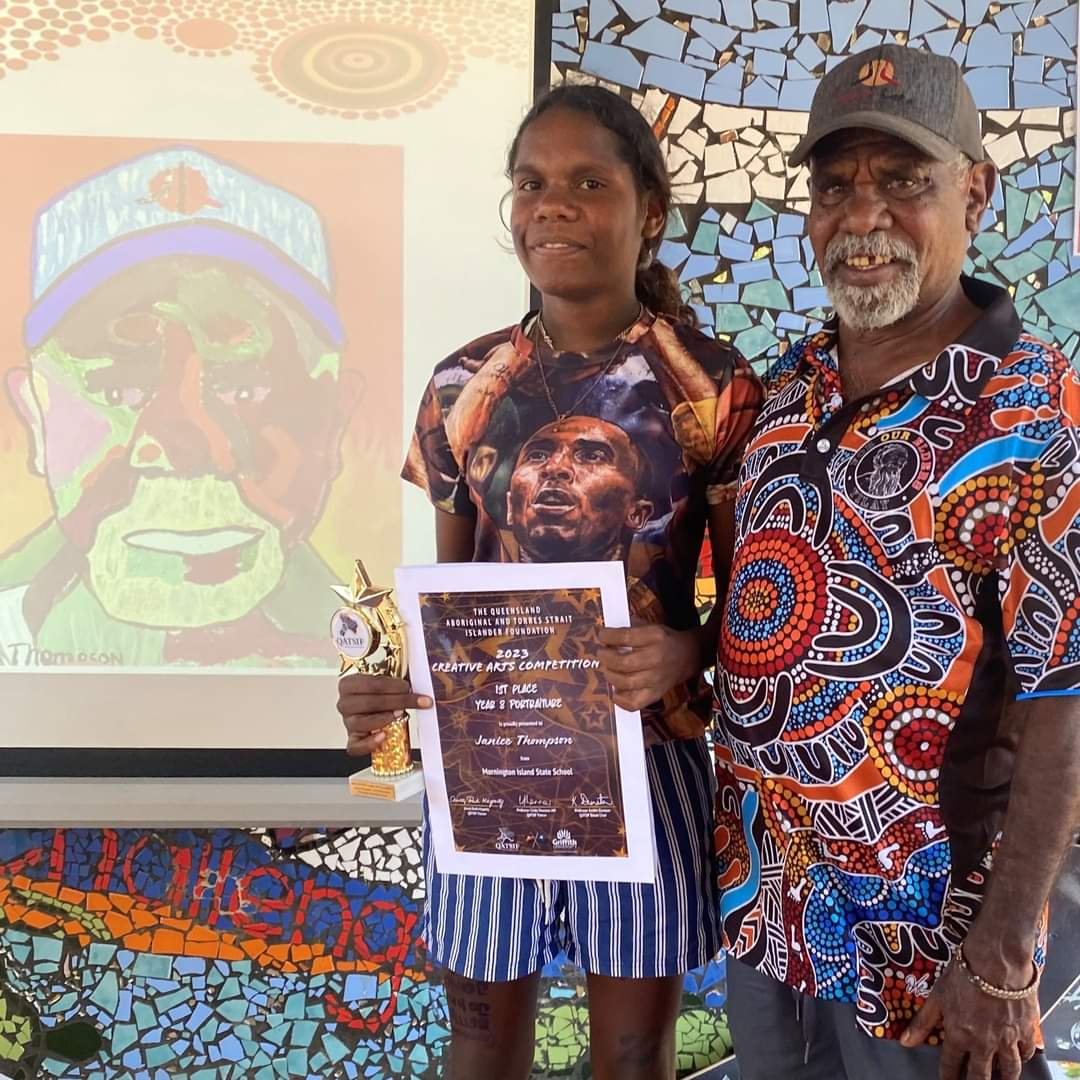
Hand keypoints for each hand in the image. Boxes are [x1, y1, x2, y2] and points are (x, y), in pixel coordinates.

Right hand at [337, 673, 430, 756]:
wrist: (374, 706)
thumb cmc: (379, 694)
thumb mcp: (386, 681)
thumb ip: (396, 681)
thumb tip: (418, 678)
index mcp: (348, 685)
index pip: (371, 684)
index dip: (392, 686)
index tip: (408, 687)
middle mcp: (345, 703)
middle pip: (369, 703)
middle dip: (395, 701)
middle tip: (414, 701)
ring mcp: (348, 723)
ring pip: (362, 723)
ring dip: (384, 719)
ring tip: (400, 714)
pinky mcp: (353, 740)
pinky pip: (356, 746)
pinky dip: (369, 743)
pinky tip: (383, 736)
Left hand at [597, 622, 702, 711]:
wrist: (688, 656)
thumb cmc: (664, 641)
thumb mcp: (650, 627)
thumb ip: (629, 629)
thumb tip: (605, 635)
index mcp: (655, 637)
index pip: (625, 637)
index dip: (608, 636)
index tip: (602, 635)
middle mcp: (657, 658)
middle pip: (624, 662)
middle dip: (606, 658)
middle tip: (602, 653)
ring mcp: (657, 679)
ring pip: (626, 682)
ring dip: (610, 676)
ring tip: (608, 669)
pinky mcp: (656, 694)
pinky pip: (634, 703)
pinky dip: (620, 700)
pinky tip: (615, 690)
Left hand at [901, 960, 1039, 1079]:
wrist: (997, 962)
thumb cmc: (964, 975)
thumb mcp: (937, 996)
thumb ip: (922, 1022)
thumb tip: (905, 1042)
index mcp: (959, 1035)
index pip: (951, 1065)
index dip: (948, 1077)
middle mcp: (984, 1044)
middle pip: (980, 1075)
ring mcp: (1007, 1040)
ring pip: (1009, 1070)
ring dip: (1003, 1078)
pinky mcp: (1026, 1031)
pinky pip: (1026, 1053)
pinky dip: (1023, 1058)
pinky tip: (1020, 1058)